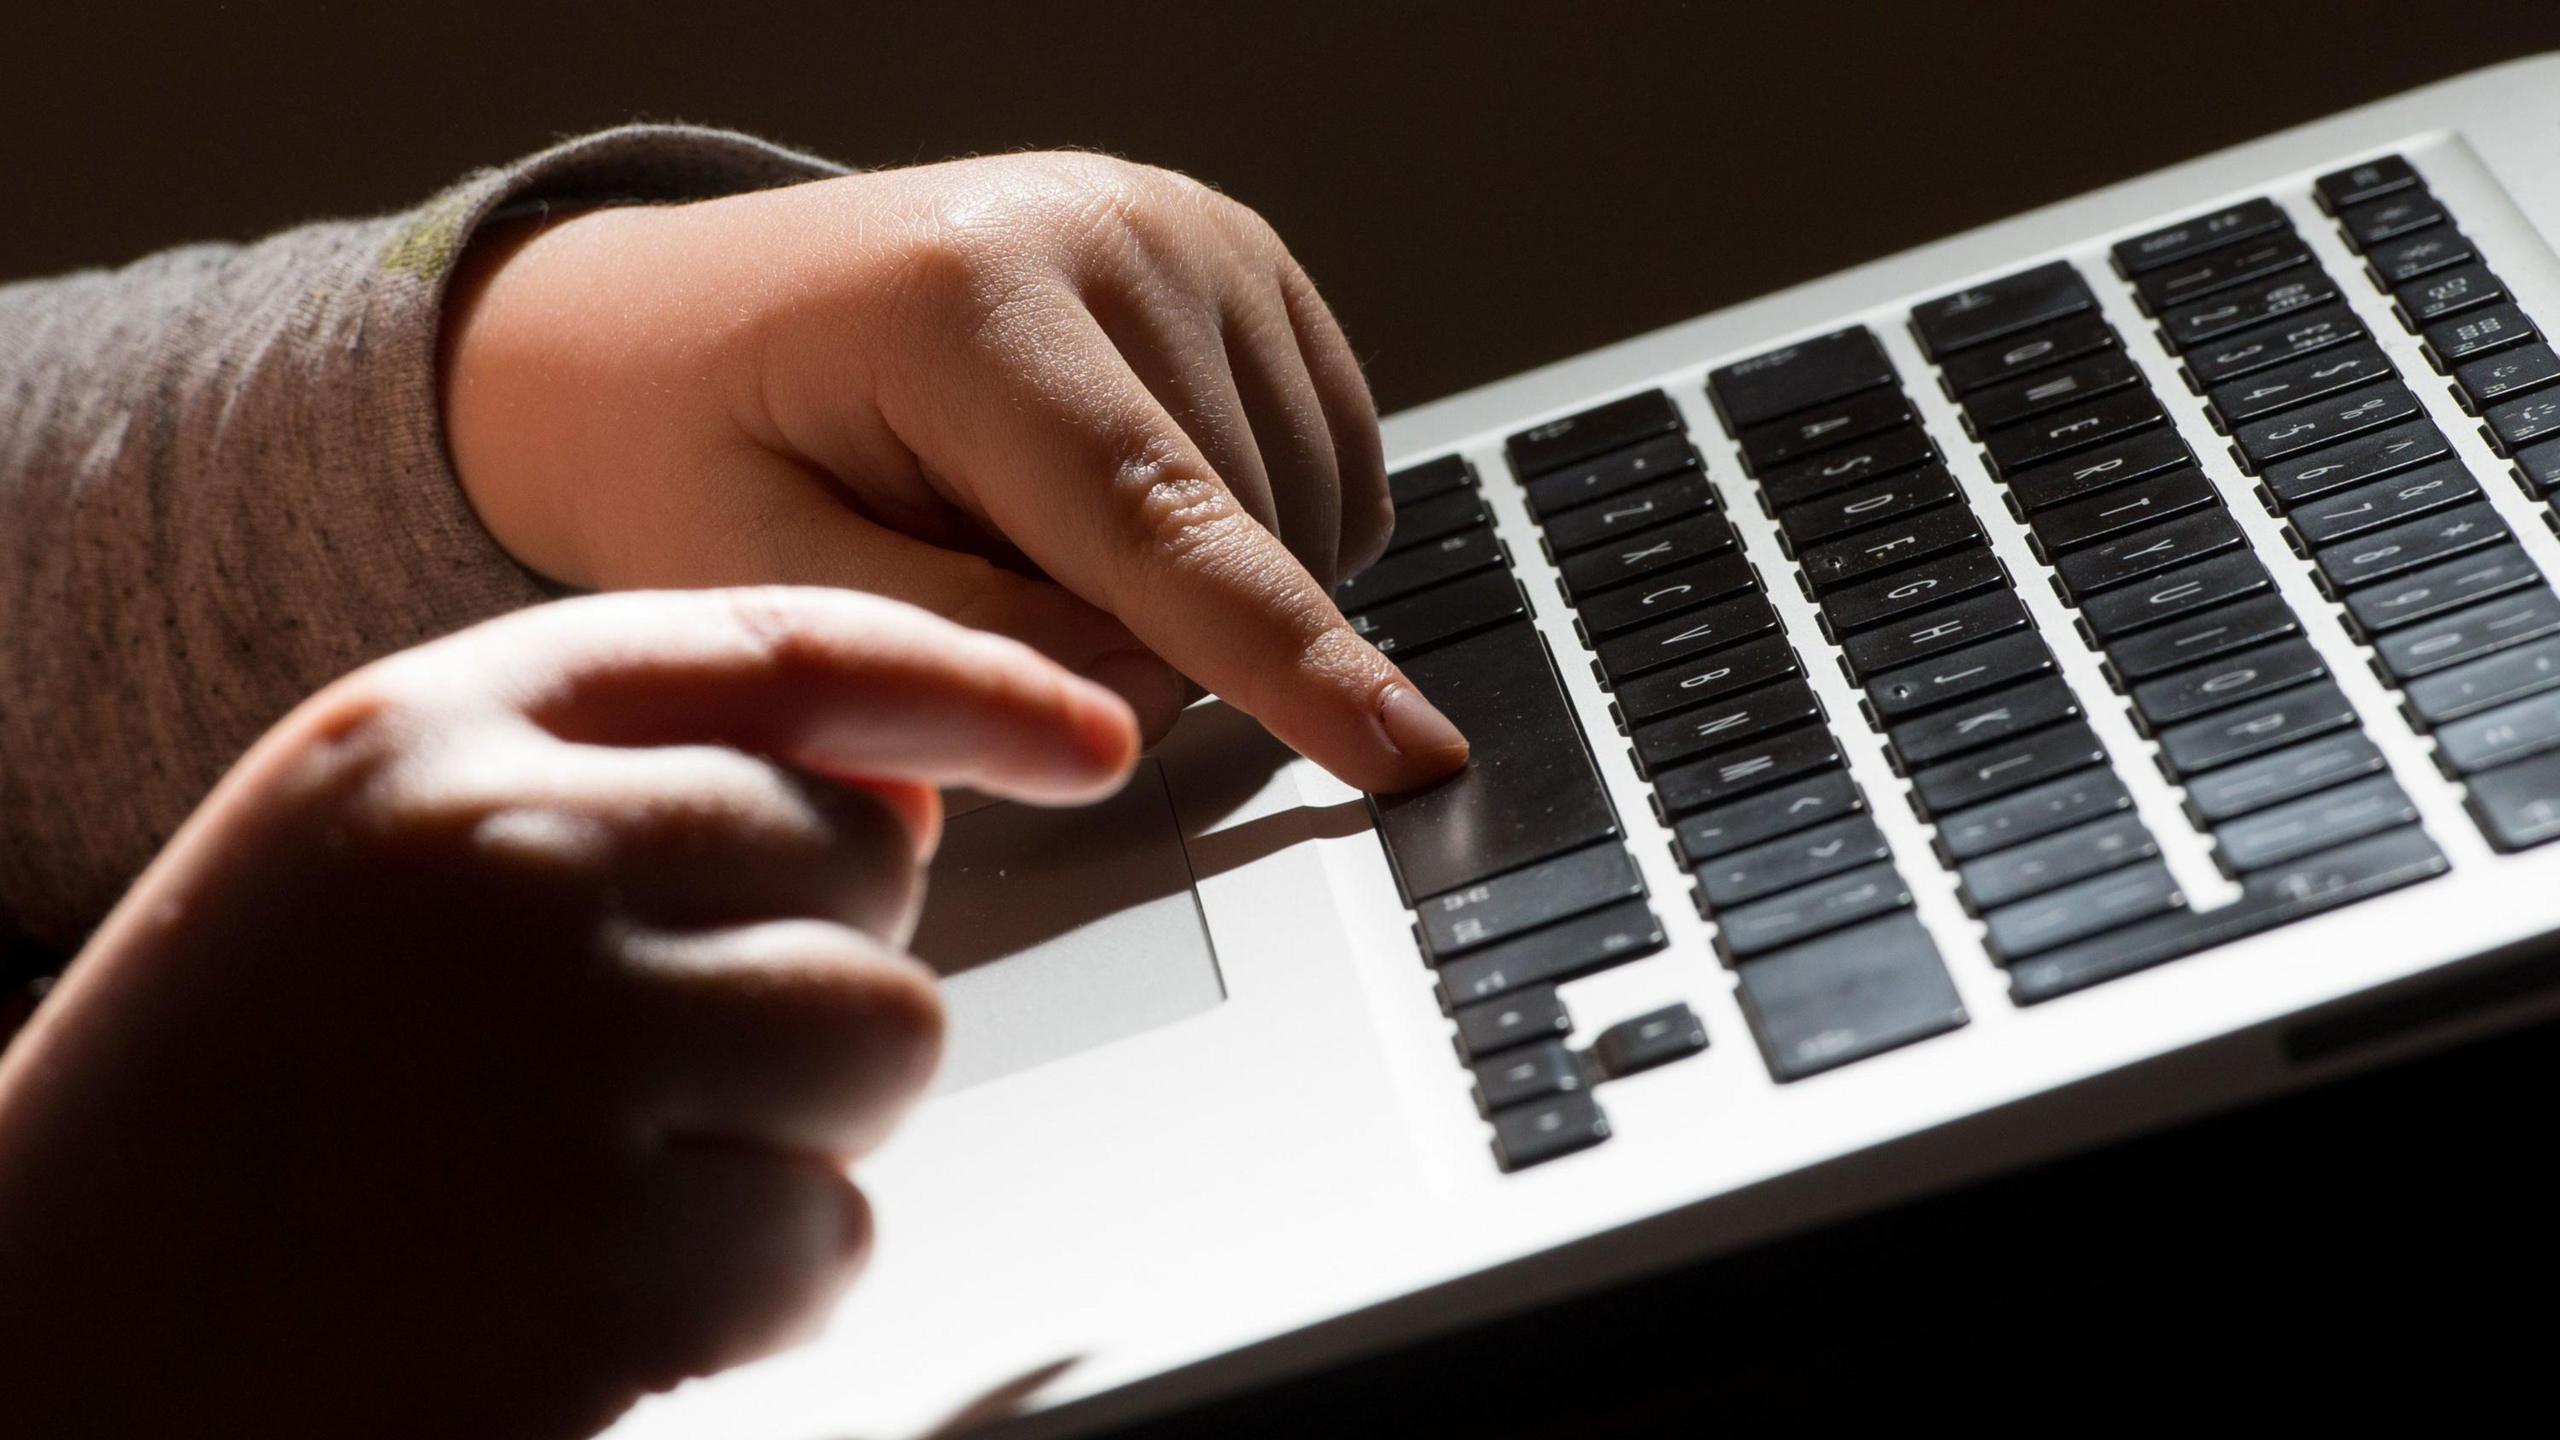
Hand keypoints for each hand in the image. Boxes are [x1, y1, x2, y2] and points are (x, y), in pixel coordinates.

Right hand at [0, 588, 1136, 1437]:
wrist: (44, 1341)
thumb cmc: (224, 1106)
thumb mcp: (366, 856)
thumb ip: (615, 780)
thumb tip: (904, 795)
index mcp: (426, 734)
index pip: (787, 651)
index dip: (970, 682)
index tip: (1087, 730)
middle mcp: (504, 858)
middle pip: (865, 864)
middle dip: (815, 966)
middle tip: (649, 1056)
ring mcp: (561, 1055)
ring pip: (890, 1041)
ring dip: (803, 1126)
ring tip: (619, 1166)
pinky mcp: (611, 1262)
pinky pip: (835, 1234)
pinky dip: (761, 1280)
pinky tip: (602, 1284)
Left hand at [439, 152, 1467, 792]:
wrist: (680, 325)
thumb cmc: (701, 451)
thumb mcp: (761, 576)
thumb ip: (958, 646)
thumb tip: (1146, 700)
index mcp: (974, 304)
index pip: (1163, 525)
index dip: (1288, 661)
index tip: (1406, 754)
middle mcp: (1112, 232)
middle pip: (1240, 539)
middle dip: (1149, 637)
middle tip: (979, 588)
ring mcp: (1194, 232)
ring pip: (1305, 511)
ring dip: (1207, 587)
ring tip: (1033, 530)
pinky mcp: (1244, 261)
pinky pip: (1330, 463)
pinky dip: (1262, 530)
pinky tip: (1124, 508)